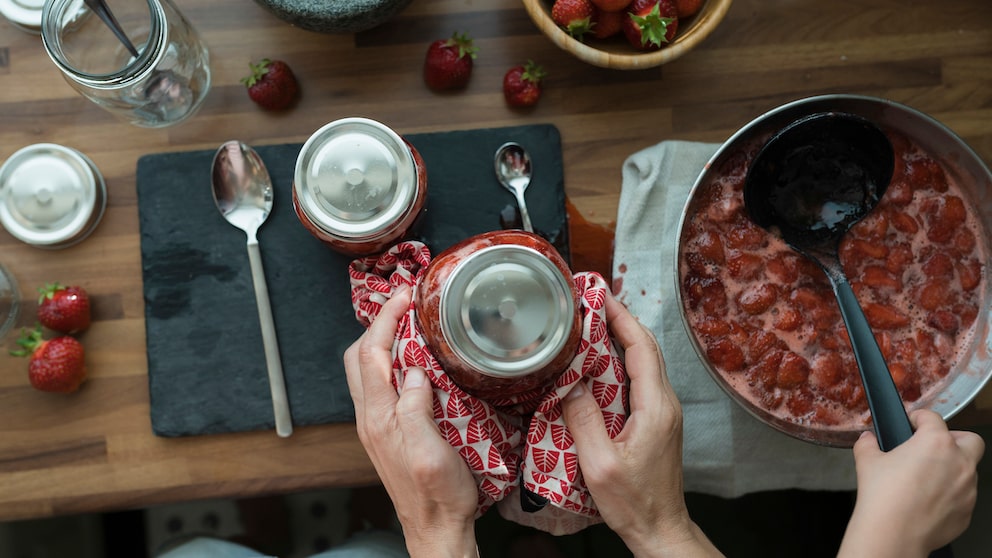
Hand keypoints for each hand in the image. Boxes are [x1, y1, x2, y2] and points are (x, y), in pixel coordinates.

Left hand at [344, 286, 479, 557]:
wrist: (435, 529)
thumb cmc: (438, 497)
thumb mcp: (431, 453)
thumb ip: (415, 410)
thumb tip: (411, 371)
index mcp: (380, 418)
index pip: (371, 354)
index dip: (386, 319)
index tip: (405, 296)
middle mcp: (371, 418)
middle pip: (358, 356)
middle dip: (378, 323)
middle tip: (405, 305)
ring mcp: (376, 425)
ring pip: (365, 370)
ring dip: (382, 341)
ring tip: (409, 324)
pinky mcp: (386, 431)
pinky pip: (379, 385)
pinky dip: (390, 361)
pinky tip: (413, 361)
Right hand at [561, 294, 721, 557]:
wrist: (660, 528)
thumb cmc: (634, 502)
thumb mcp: (600, 465)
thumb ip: (584, 422)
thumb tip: (570, 385)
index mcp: (655, 407)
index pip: (642, 347)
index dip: (621, 317)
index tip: (600, 295)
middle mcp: (665, 403)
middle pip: (646, 348)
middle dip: (619, 320)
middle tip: (590, 302)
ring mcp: (663, 412)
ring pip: (644, 362)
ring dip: (620, 338)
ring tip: (590, 323)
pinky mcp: (656, 421)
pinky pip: (639, 379)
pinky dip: (620, 361)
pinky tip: (597, 363)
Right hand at [838, 409, 984, 556]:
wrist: (894, 533)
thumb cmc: (883, 495)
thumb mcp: (867, 461)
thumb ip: (868, 444)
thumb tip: (867, 439)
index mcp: (936, 442)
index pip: (933, 418)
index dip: (919, 418)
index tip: (912, 423)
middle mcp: (959, 462)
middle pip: (970, 440)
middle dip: (954, 440)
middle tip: (933, 447)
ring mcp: (967, 488)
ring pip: (968, 470)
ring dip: (952, 469)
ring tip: (926, 479)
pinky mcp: (967, 511)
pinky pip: (963, 497)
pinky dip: (950, 495)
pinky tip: (927, 501)